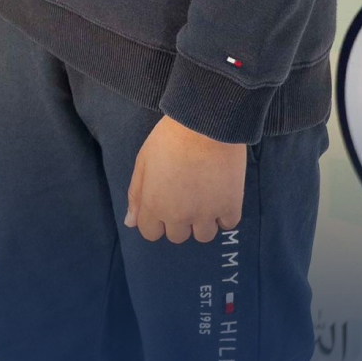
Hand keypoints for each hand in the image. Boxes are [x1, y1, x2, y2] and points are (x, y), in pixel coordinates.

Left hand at [126, 116, 246, 242]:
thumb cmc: (169, 139)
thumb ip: (136, 195)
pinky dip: (224, 213)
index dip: (155, 219)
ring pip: (204, 235)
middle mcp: (179, 215)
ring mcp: (206, 213)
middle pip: (177, 236)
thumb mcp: (143, 162)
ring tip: (203, 196)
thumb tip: (131, 222)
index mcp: (154, 205)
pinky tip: (220, 194)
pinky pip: (227, 224)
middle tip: (185, 196)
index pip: (150, 233)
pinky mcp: (230, 206)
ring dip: (203, 221)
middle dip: (179, 220)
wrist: (204, 124)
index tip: (163, 204)